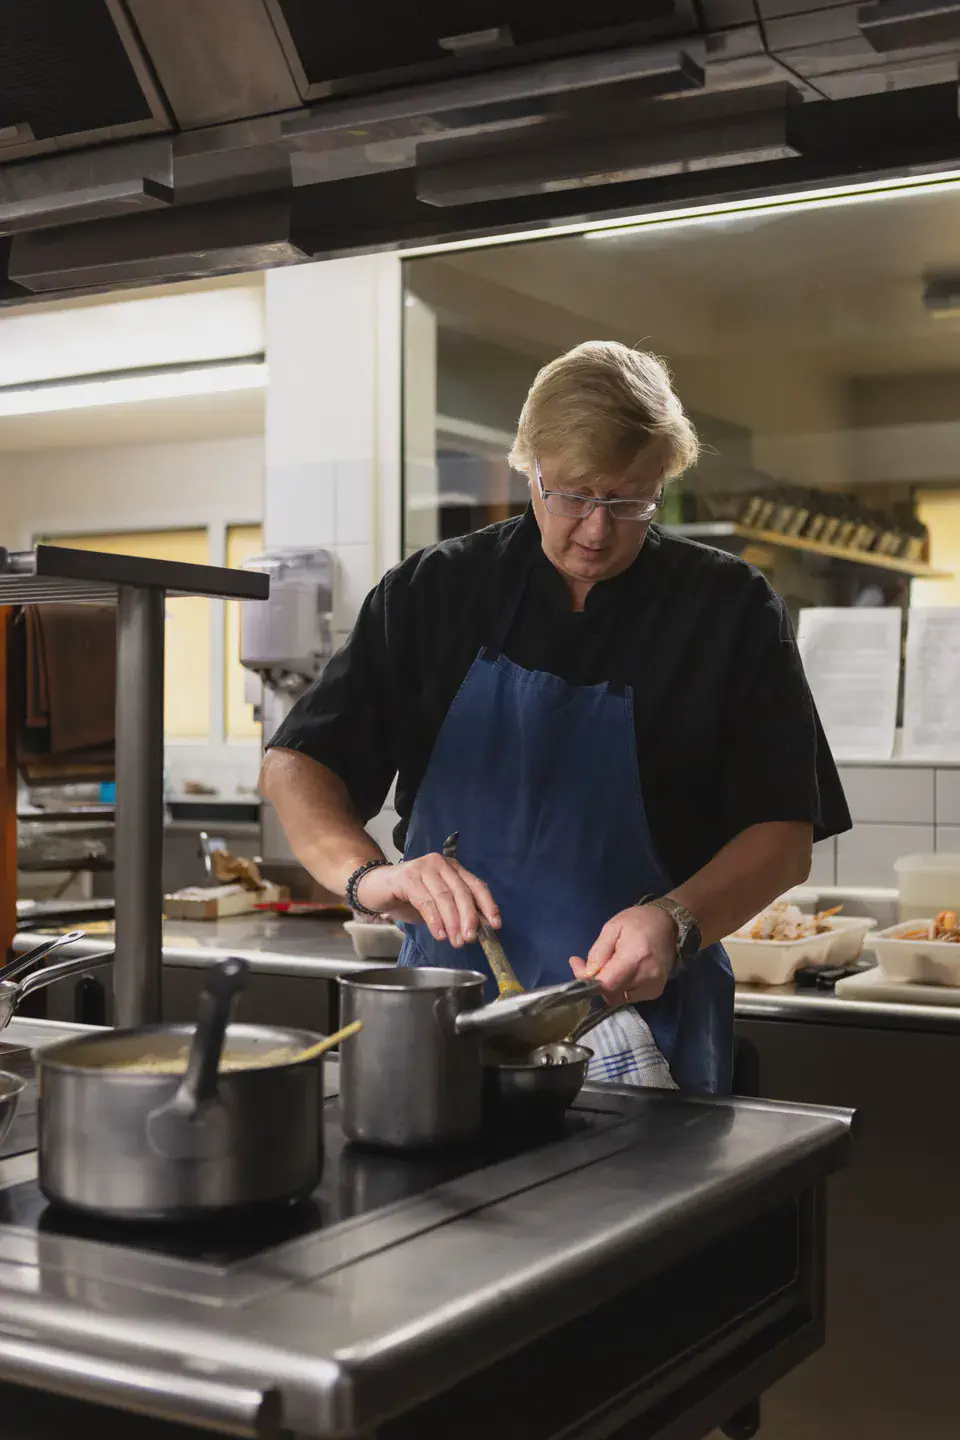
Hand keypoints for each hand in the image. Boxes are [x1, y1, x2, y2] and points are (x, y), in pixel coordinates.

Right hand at [356, 854, 499, 947]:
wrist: (374, 887)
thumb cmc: (407, 896)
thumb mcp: (437, 904)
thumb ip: (455, 911)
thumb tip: (476, 929)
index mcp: (453, 868)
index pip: (477, 885)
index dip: (488, 905)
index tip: (494, 925)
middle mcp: (440, 864)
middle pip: (462, 892)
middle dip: (469, 918)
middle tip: (470, 938)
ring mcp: (423, 868)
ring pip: (445, 897)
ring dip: (452, 922)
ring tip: (455, 941)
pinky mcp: (407, 877)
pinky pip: (425, 901)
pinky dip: (435, 920)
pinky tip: (439, 933)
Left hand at [570, 905, 676, 1003]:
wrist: (670, 924)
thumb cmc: (639, 922)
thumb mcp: (612, 928)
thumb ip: (598, 952)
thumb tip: (585, 974)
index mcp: (634, 957)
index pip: (607, 984)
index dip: (589, 981)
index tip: (579, 966)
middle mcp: (646, 977)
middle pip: (612, 995)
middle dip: (598, 983)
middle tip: (594, 965)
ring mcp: (653, 987)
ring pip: (620, 998)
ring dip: (610, 987)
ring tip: (612, 966)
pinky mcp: (656, 992)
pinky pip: (630, 997)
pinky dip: (622, 988)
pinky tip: (624, 973)